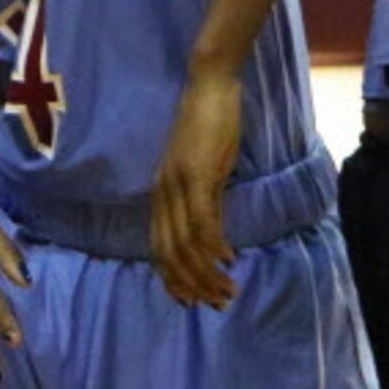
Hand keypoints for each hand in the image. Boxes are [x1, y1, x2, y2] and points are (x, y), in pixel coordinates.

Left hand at [151, 71, 241, 308]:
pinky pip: (203, 220)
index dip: (174, 280)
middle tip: (218, 303)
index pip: (159, 249)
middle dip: (193, 286)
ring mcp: (178, 184)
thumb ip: (206, 201)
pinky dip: (214, 245)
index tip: (192, 302)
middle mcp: (163, 193)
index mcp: (161, 194)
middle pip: (170, 254)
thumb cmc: (209, 125)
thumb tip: (216, 238)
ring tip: (228, 290)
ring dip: (207, 273)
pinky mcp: (197, 174)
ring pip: (186, 244)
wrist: (209, 85)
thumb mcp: (205, 171)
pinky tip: (229, 259)